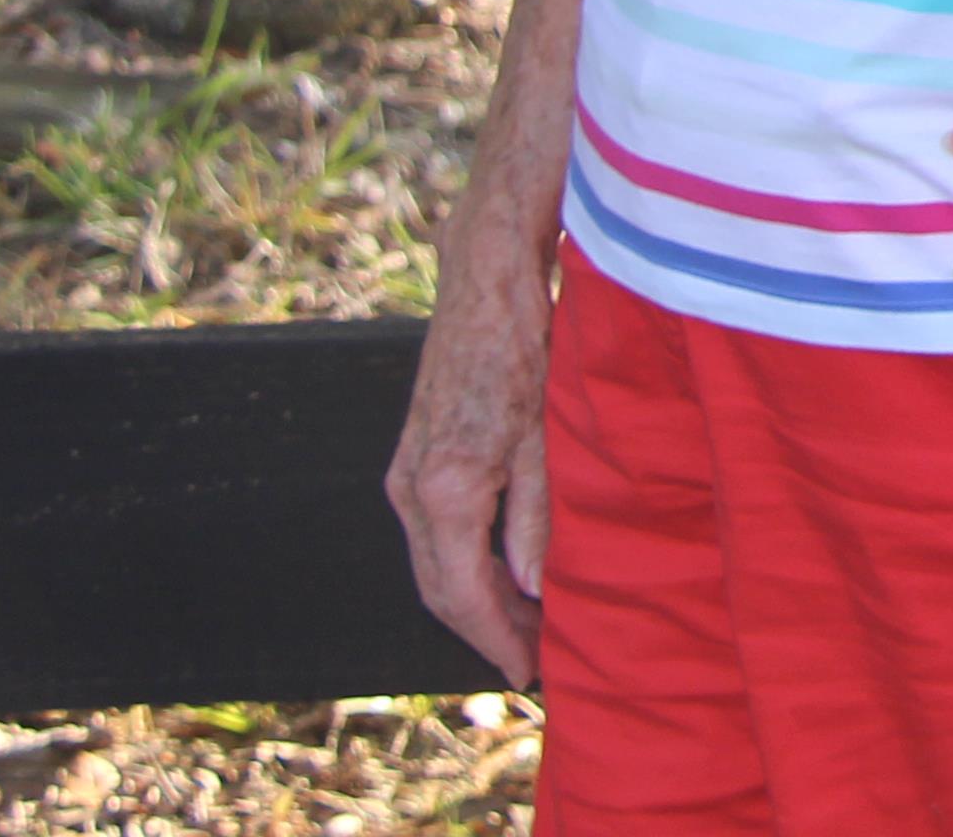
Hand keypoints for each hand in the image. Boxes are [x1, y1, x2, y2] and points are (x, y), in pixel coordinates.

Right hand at [386, 242, 555, 685]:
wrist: (486, 282)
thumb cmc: (528, 349)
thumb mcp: (548, 438)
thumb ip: (536, 518)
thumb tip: (533, 590)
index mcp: (445, 490)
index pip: (463, 595)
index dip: (496, 640)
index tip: (529, 671)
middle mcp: (411, 489)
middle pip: (439, 590)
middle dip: (486, 631)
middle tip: (534, 658)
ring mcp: (405, 474)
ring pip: (433, 565)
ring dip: (474, 601)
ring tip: (527, 623)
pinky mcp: (413, 458)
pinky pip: (433, 534)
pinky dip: (464, 564)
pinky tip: (504, 570)